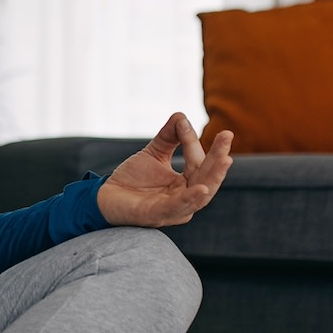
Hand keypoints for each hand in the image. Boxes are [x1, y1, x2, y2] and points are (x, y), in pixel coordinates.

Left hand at [96, 113, 232, 228]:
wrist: (105, 196)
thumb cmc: (132, 179)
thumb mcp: (153, 153)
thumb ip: (169, 137)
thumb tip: (181, 116)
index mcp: (186, 185)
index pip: (198, 163)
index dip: (193, 142)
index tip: (184, 123)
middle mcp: (184, 200)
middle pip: (207, 179)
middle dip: (218, 158)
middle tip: (227, 136)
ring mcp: (172, 210)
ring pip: (199, 196)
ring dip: (213, 177)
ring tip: (225, 159)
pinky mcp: (156, 216)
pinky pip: (177, 207)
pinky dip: (190, 198)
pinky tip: (202, 188)